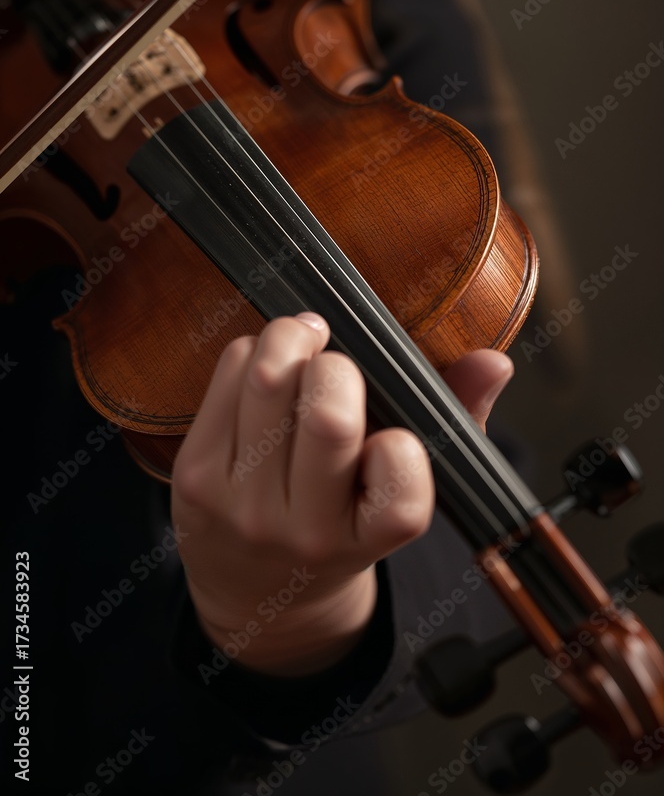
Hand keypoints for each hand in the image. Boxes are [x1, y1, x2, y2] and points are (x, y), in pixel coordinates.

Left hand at [172, 313, 512, 674]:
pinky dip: (252, 353)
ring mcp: (243, 504)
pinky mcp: (194, 476)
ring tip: (304, 345)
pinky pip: (228, 374)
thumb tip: (493, 362)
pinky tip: (265, 372)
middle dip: (338, 365)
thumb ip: (455, 422)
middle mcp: (305, 530)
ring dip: (292, 341)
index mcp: (370, 537)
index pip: (402, 484)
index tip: (389, 437)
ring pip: (269, 379)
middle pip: (329, 416)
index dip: (399, 444)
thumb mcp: (404, 494)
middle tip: (336, 364)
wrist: (259, 597)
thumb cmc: (344, 526)